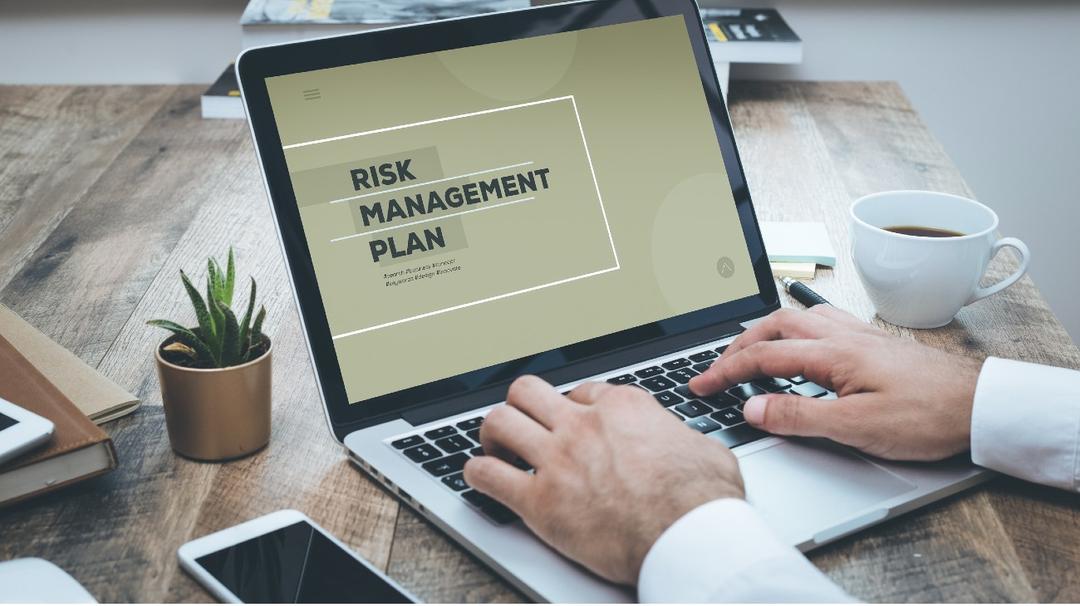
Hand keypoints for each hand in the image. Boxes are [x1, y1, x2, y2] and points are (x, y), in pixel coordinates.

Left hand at [462, 376, 743, 584]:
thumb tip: (686, 444)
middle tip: (522, 424)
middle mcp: (583, 425)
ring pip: (499, 421)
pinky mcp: (539, 502)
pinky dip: (477, 473)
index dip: (572, 406)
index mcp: (622, 407)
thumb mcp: (704, 448)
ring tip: (496, 448)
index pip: (580, 390)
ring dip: (492, 434)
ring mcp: (557, 460)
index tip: (571, 421)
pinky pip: (487, 476)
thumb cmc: (703, 501)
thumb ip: (681, 437)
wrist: (690, 539)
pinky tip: (481, 477)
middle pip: (527, 391)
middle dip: (520, 405)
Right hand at [688, 306, 983, 460]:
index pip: (763, 357)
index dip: (725, 371)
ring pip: (799, 318)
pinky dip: (797, 329)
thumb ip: (799, 416)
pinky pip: (824, 322)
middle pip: (774, 326)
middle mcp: (843, 335)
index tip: (700, 385)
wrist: (980, 404)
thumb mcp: (856, 426)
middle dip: (738, 345)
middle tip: (718, 368)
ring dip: (766, 332)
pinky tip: (804, 343)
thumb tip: (752, 408)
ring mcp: (860, 335)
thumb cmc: (928, 415)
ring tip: (750, 351)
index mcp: (832, 354)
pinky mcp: (875, 342)